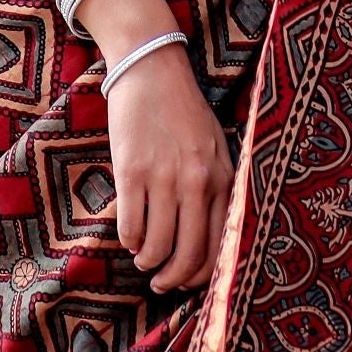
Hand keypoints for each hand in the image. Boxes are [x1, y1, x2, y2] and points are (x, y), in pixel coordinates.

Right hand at [106, 42, 234, 290]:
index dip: (201, 275)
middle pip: (188, 256)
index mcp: (223, 178)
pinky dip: (128, 241)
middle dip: (172, 279)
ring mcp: (164, 178)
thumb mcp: (214, 147)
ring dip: (147, 262)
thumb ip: (215, 188)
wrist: (152, 68)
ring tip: (142, 258)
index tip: (187, 280)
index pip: (219, 247)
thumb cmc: (183, 111)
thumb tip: (208, 242)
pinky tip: (129, 236)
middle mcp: (197, 182)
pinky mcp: (132, 171)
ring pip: (157, 248)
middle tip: (161, 282)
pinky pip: (130, 227)